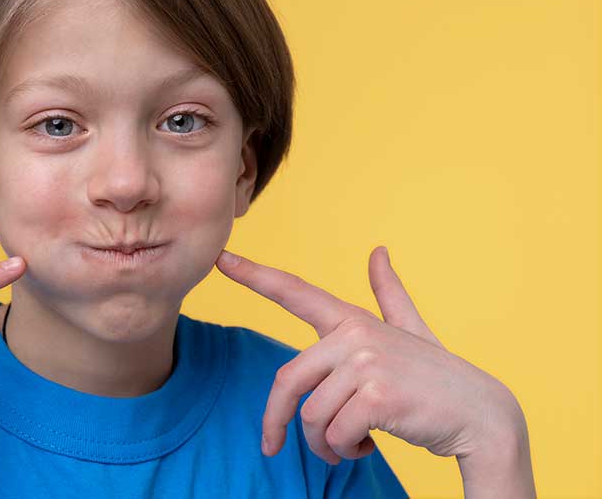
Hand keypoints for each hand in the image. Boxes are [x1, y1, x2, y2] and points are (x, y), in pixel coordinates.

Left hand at [215, 246, 525, 465]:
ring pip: (312, 416)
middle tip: (275, 447)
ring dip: (325, 444)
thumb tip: (378, 252)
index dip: (255, 275)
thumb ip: (388, 293)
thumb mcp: (409, 330)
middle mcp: (355, 334)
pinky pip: (335, 432)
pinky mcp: (377, 394)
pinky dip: (344, 451)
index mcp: (353, 320)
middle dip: (278, 422)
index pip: (295, 292)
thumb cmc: (437, 377)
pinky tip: (365, 446)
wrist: (482, 416)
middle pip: (288, 382)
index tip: (220, 258)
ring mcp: (366, 362)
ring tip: (349, 444)